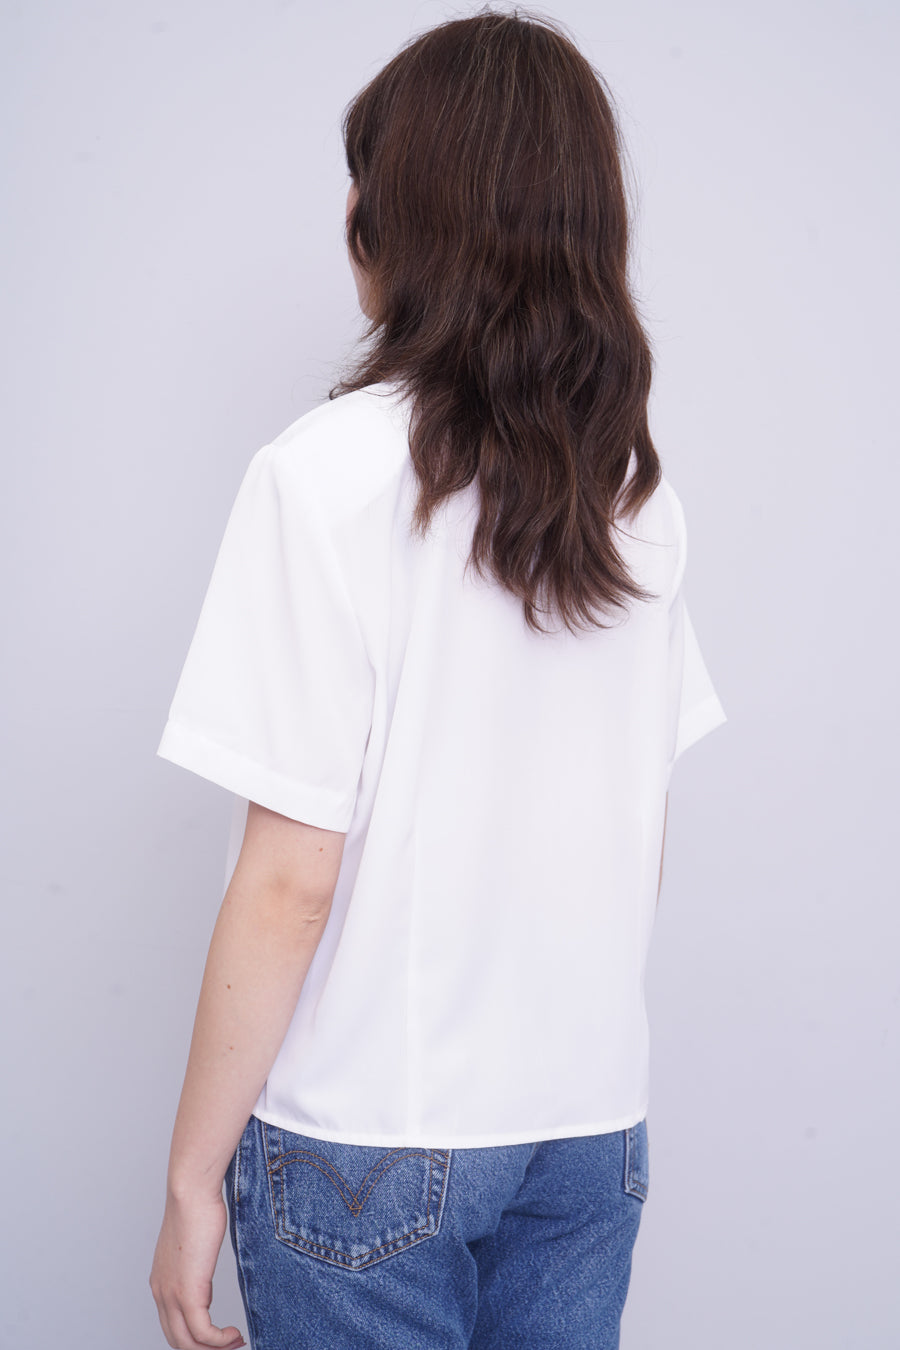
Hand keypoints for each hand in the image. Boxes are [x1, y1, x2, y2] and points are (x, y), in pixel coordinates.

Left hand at [149, 1188, 245, 1349]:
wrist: (191, 1193)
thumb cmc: (197, 1208)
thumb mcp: (193, 1243)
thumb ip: (195, 1262)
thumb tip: (206, 1268)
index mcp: (161, 1284)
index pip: (172, 1326)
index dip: (195, 1338)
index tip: (220, 1337)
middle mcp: (161, 1294)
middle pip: (178, 1341)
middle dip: (205, 1349)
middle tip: (231, 1346)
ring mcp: (172, 1296)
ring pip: (189, 1343)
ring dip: (216, 1348)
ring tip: (237, 1342)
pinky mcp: (189, 1294)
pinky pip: (203, 1334)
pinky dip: (220, 1341)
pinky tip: (235, 1334)